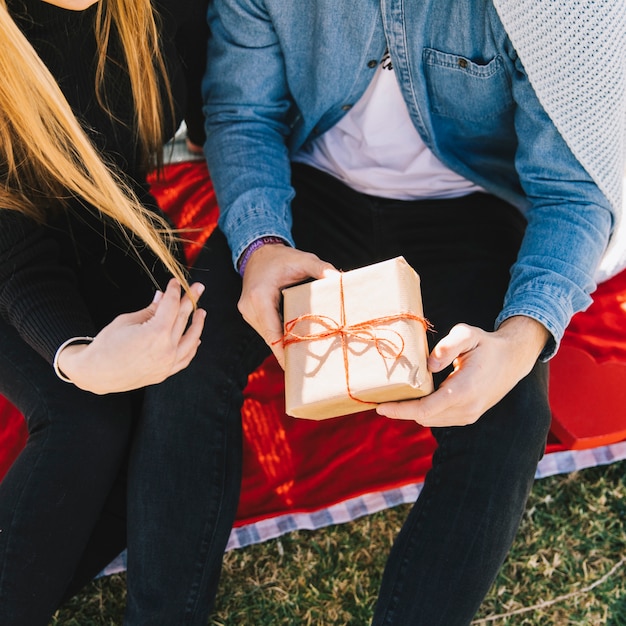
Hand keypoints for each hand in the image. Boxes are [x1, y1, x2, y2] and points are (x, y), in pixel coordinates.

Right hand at [57, 278, 205, 393]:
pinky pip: (185, 358)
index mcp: (156, 333)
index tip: (176, 282)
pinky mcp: (165, 373)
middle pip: (183, 319)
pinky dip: (192, 347)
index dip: (174, 291)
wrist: (96, 373)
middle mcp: (166, 349)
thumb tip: (162, 296)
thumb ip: (150, 310)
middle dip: (191, 300)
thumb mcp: (127, 321)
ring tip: (201, 312)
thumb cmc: (107, 345)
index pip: (171, 306)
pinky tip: (196, 339)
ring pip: (191, 340)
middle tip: (198, 288)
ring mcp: (168, 363)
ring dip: (197, 324)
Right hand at [238, 243, 336, 367]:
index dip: (282, 351)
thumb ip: (320, 268)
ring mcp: (247, 311)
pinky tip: (292, 341)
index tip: (292, 368)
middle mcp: (249, 307)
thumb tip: (338, 279)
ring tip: (301, 357)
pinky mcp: (249, 313)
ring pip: (267, 335)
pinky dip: (278, 335)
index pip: (272, 331)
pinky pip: (265, 329)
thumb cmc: (282, 257)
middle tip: (305, 366)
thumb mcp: (303, 260)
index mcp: (259, 296)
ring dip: (282, 343)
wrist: (258, 252)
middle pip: (270, 337)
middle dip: (286, 350)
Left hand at [376, 316, 549, 426]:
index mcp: (463, 390)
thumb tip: (429, 365)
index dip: (400, 410)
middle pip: (424, 417)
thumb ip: (447, 346)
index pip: (425, 409)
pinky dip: (424, 412)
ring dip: (411, 412)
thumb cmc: (486, 345)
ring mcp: (469, 416)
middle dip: (401, 410)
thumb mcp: (468, 334)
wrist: (513, 360)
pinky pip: (439, 419)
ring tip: (393, 398)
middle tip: (379, 398)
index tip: (379, 406)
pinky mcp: (469, 417)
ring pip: (430, 420)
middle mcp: (466, 409)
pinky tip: (413, 399)